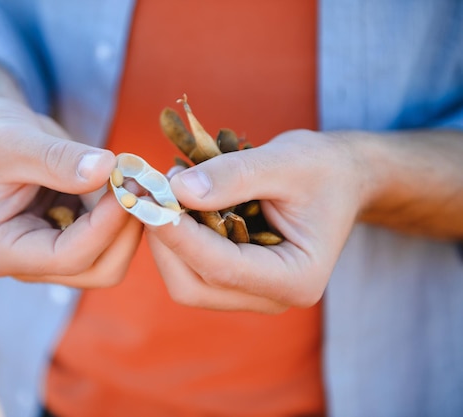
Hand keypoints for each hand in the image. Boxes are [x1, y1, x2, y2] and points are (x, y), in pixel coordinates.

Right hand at [0, 97, 141, 285]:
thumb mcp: (15, 140)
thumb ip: (60, 159)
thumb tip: (108, 169)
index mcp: (0, 250)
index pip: (66, 257)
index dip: (105, 226)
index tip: (128, 186)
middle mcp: (25, 263)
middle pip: (96, 271)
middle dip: (124, 231)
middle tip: (141, 185)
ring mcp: (47, 254)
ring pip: (108, 260)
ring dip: (129, 224)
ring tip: (136, 179)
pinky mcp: (66, 238)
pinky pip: (106, 239)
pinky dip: (122, 215)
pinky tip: (126, 182)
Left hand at [145, 130, 363, 312]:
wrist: (339, 180)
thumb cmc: (322, 169)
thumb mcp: (285, 160)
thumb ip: (232, 176)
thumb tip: (177, 190)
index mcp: (297, 278)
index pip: (222, 268)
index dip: (179, 235)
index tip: (149, 199)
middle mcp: (273, 297)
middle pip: (194, 286)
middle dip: (165, 241)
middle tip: (150, 193)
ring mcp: (252, 293)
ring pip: (186, 281)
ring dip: (166, 239)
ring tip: (164, 191)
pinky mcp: (236, 281)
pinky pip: (192, 269)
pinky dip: (177, 238)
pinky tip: (176, 204)